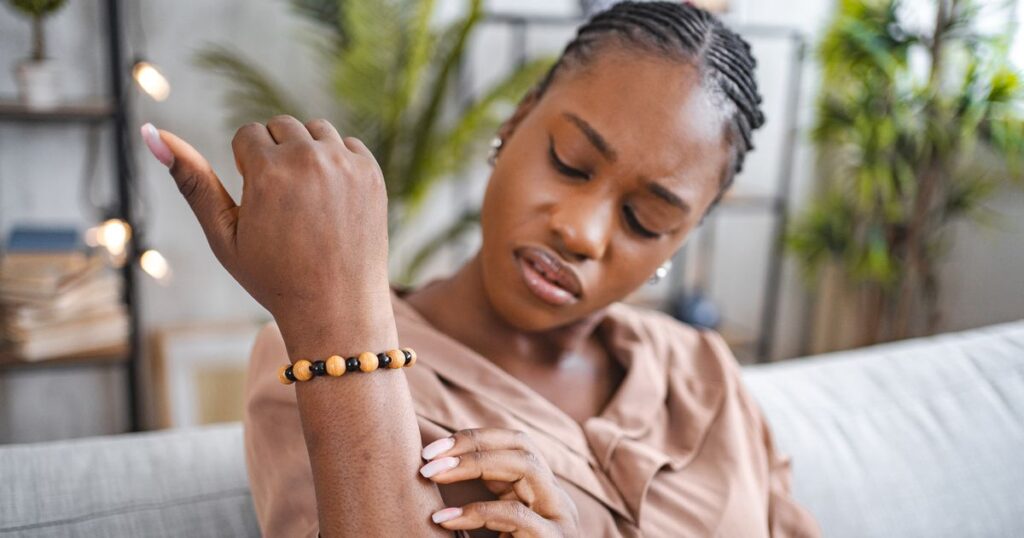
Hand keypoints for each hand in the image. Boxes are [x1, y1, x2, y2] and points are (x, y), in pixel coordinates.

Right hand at [141, 117, 393, 345]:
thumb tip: (150, 131)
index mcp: (269, 171)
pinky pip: (349, 145)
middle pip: (282, 125)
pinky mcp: (373, 174)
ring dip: (307, 153)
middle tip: (283, 204)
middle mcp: (310, 159)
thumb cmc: (274, 277)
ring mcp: (347, 165)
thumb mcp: (223, 234)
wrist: (337, 309)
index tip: (259, 202)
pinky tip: (333, 201)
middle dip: (275, 154)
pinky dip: (339, 163)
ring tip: (306, 200)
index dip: (247, 168)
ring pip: (317, 130)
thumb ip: (191, 180)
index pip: (248, 134)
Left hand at [419, 428, 579, 536]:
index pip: (514, 443)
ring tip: (433, 474)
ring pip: (526, 466)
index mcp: (539, 494)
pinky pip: (516, 516)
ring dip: (474, 464)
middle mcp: (554, 500)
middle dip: (471, 444)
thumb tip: (431, 474)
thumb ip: (477, 511)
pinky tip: (445, 520)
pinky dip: (477, 512)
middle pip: (521, 446)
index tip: (431, 449)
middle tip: (428, 459)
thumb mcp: (495, 532)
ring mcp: (559, 520)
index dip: (474, 437)